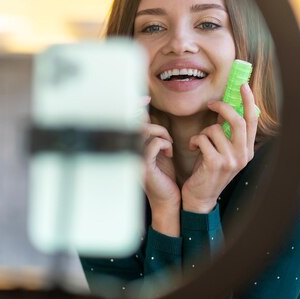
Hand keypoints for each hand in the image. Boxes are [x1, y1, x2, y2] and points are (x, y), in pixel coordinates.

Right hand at [140, 98, 180, 234]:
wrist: (168, 201)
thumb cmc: (165, 177)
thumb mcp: (160, 152)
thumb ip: (154, 135)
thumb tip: (150, 115)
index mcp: (134, 145)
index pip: (130, 120)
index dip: (135, 106)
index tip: (145, 97)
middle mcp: (130, 150)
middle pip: (137, 123)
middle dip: (156, 126)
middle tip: (168, 138)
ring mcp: (135, 157)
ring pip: (144, 131)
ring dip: (161, 134)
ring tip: (169, 146)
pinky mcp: (144, 165)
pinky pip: (152, 144)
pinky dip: (163, 144)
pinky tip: (169, 154)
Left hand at [182, 83, 257, 212]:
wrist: (200, 197)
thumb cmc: (208, 170)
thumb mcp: (222, 150)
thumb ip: (226, 132)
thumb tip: (224, 107)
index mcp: (247, 150)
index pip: (252, 121)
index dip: (248, 101)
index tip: (243, 85)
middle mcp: (243, 155)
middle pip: (238, 121)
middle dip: (223, 107)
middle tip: (211, 103)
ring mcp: (231, 161)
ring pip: (215, 129)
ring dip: (203, 132)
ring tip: (199, 142)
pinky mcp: (215, 164)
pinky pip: (203, 139)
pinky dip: (195, 140)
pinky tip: (193, 148)